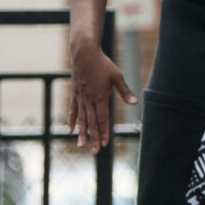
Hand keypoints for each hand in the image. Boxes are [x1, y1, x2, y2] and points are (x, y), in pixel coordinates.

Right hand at [70, 38, 134, 153]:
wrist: (84, 53)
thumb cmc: (102, 64)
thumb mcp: (117, 76)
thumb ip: (124, 91)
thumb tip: (135, 102)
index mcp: (100, 97)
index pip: (103, 118)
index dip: (104, 131)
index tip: (105, 144)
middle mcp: (89, 100)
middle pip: (92, 122)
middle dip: (94, 137)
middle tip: (94, 151)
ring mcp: (81, 97)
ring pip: (81, 119)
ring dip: (82, 133)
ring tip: (81, 145)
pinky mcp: (75, 94)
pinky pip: (73, 110)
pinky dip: (72, 120)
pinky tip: (70, 130)